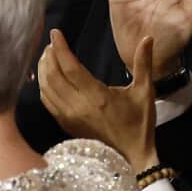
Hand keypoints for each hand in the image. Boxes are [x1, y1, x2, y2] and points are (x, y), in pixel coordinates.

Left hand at [39, 29, 157, 171]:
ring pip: (46, 89)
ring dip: (43, 70)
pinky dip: (43, 86)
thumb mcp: (145, 92)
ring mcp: (69, 118)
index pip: (70, 67)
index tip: (56, 33)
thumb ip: (143, 64)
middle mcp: (78, 107)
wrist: (131, 157)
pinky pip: (47, 102)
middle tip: (51, 43)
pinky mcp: (65, 125)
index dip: (61, 48)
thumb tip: (148, 38)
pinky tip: (47, 77)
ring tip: (48, 56)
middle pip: (53, 76)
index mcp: (97, 97)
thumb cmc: (139, 124)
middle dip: (49, 56)